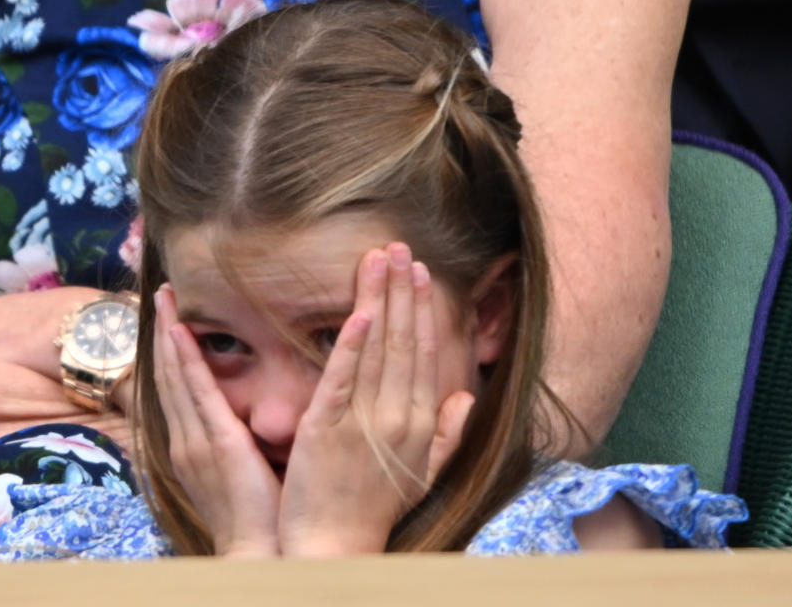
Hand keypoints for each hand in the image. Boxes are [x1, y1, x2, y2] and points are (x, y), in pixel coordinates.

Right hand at [152, 284, 280, 556]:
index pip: (177, 389)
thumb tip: (251, 416)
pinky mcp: (216, 441)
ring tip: (164, 297)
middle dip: (162, 332)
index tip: (169, 320)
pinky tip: (178, 331)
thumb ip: (238, 441)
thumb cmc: (259, 516)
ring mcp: (195, 439)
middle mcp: (185, 439)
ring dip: (169, 333)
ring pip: (176, 375)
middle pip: (168, 375)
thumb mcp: (241, 471)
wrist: (258, 552)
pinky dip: (185, 359)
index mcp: (192, 446)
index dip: (170, 353)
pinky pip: (198, 391)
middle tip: (160, 293)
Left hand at [278, 243, 470, 555]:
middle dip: (402, 291)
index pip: (423, 353)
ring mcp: (362, 421)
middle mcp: (396, 416)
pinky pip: (341, 379)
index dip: (422, 310)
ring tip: (380, 259)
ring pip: (375, 349)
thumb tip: (466, 397)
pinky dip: (350, 344)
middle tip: (400, 247)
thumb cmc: (378, 508)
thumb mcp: (423, 473)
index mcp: (419, 423)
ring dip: (379, 300)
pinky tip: (357, 312)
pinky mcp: (325, 428)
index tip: (420, 273)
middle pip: (402, 341)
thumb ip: (447, 434)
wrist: (337, 545)